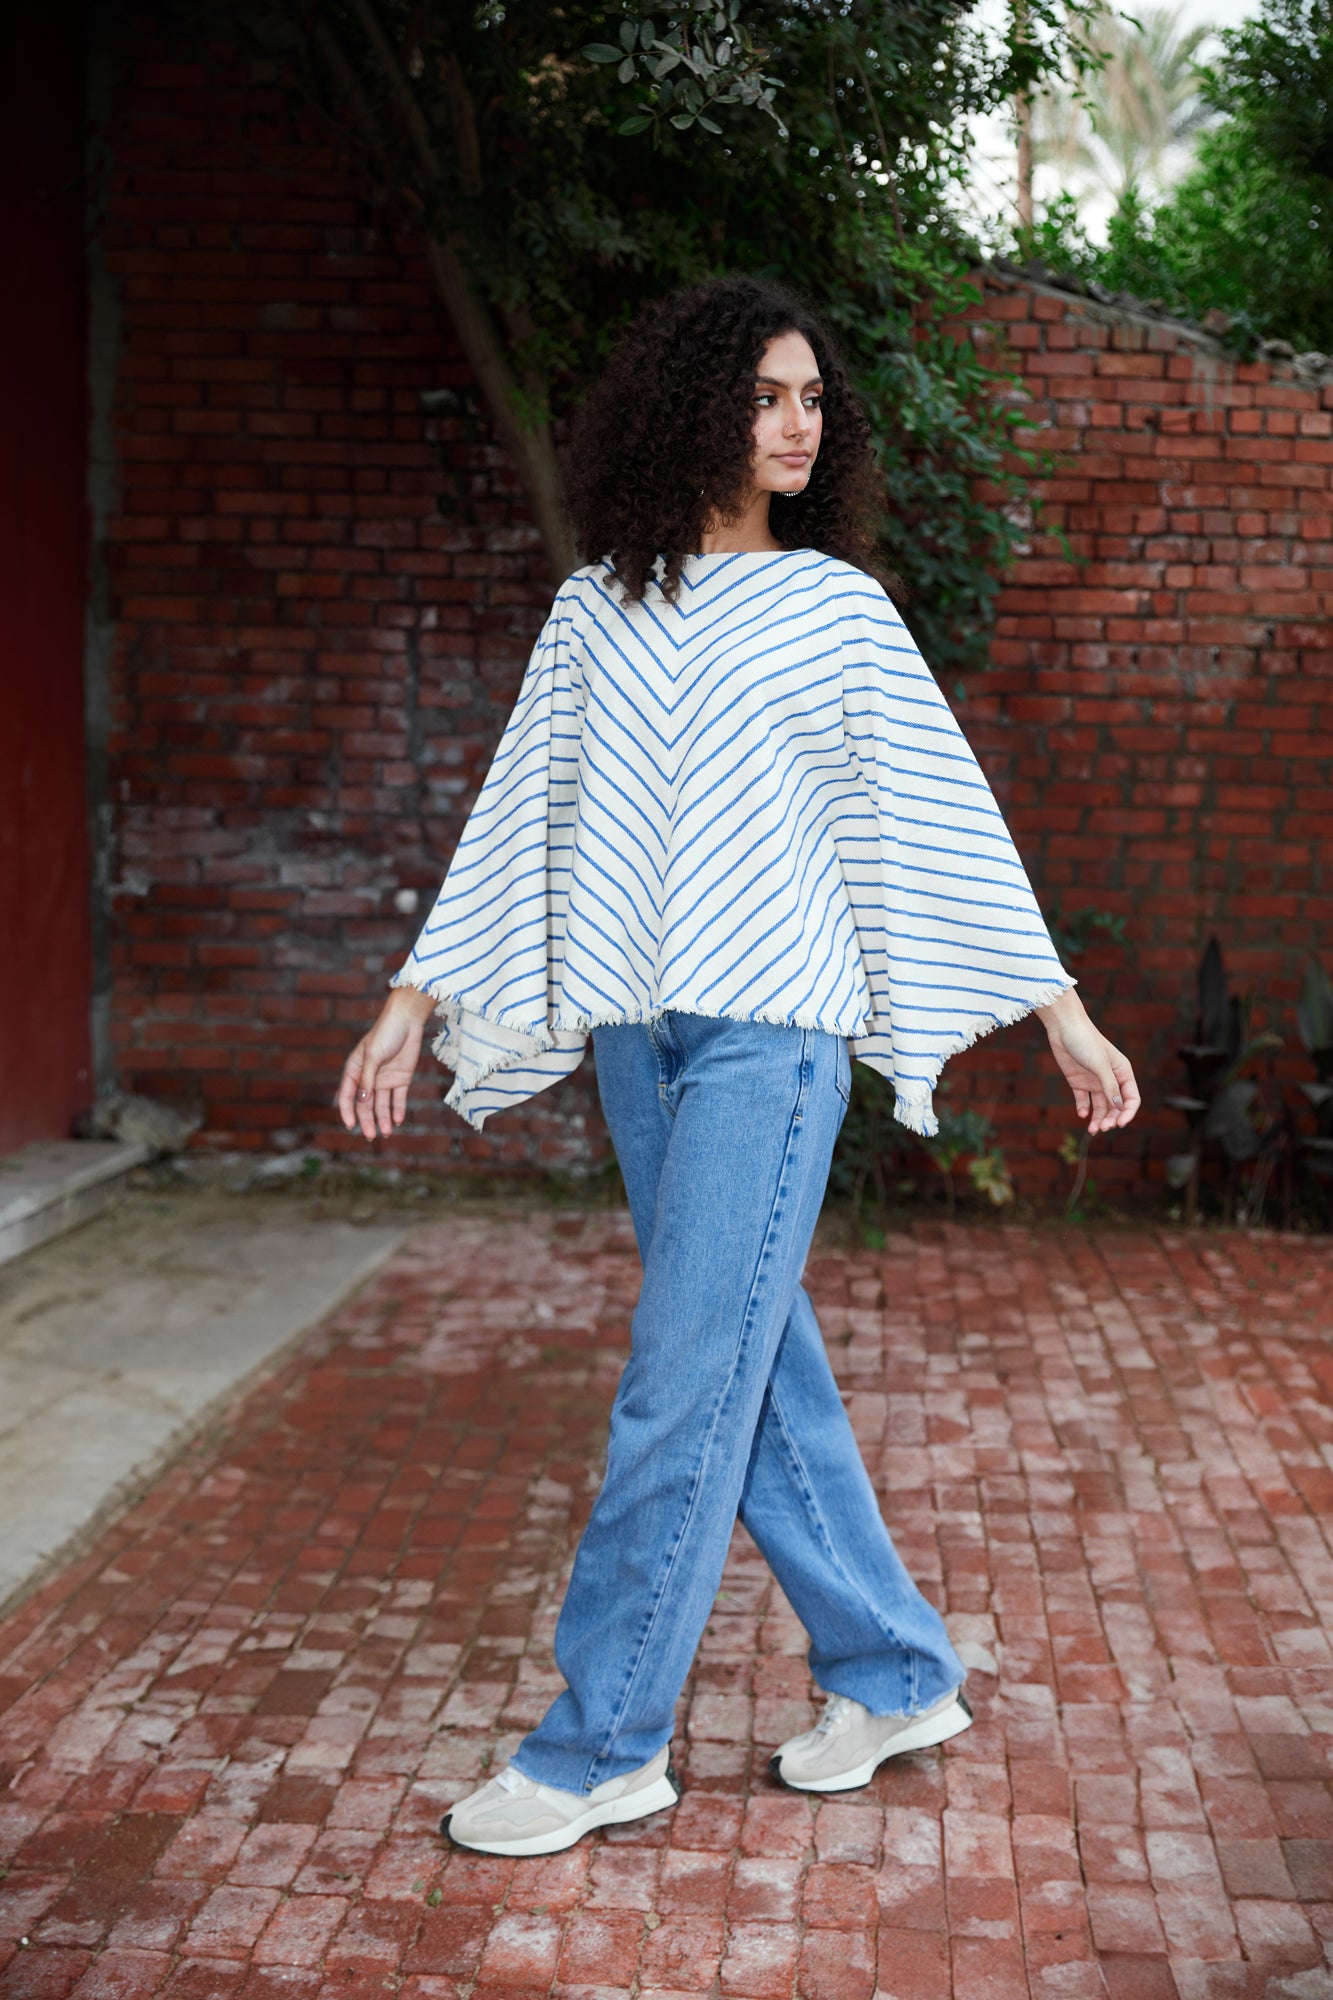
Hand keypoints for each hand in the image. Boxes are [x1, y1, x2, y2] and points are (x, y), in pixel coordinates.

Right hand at [337, 987, 436, 1141]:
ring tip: (387, 1132)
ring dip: (383, 1119)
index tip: (350, 1125)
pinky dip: (398, 1110)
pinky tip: (398, 1121)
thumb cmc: (385, 1033)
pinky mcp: (401, 1080)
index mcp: (355, 1070)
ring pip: (382, 1105)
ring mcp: (385, 1080)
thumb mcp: (373, 1056)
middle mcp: (369, 1078)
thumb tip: (361, 1101)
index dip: (348, 1111)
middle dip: (367, 1120)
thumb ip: (367, 1079)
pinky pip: (398, 1099)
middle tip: (370, 1136)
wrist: (408, 1021)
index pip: (348, 1095)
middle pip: (366, 1105)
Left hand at [1037, 990, 1139, 1135]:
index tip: (1120, 1124)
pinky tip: (1082, 1114)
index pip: (1131, 1098)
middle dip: (1111, 1118)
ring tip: (1092, 1130)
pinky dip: (1084, 1109)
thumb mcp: (1100, 1065)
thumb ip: (1109, 1087)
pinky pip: (1083, 1100)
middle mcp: (1110, 1078)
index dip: (1128, 1112)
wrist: (1063, 1027)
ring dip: (1098, 1118)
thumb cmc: (1085, 1041)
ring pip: (1100, 1106)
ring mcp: (1094, 1081)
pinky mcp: (1078, 1082)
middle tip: (1101, 1128)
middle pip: (1115, 1106)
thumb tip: (1119, 1108)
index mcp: (1122, 1072)